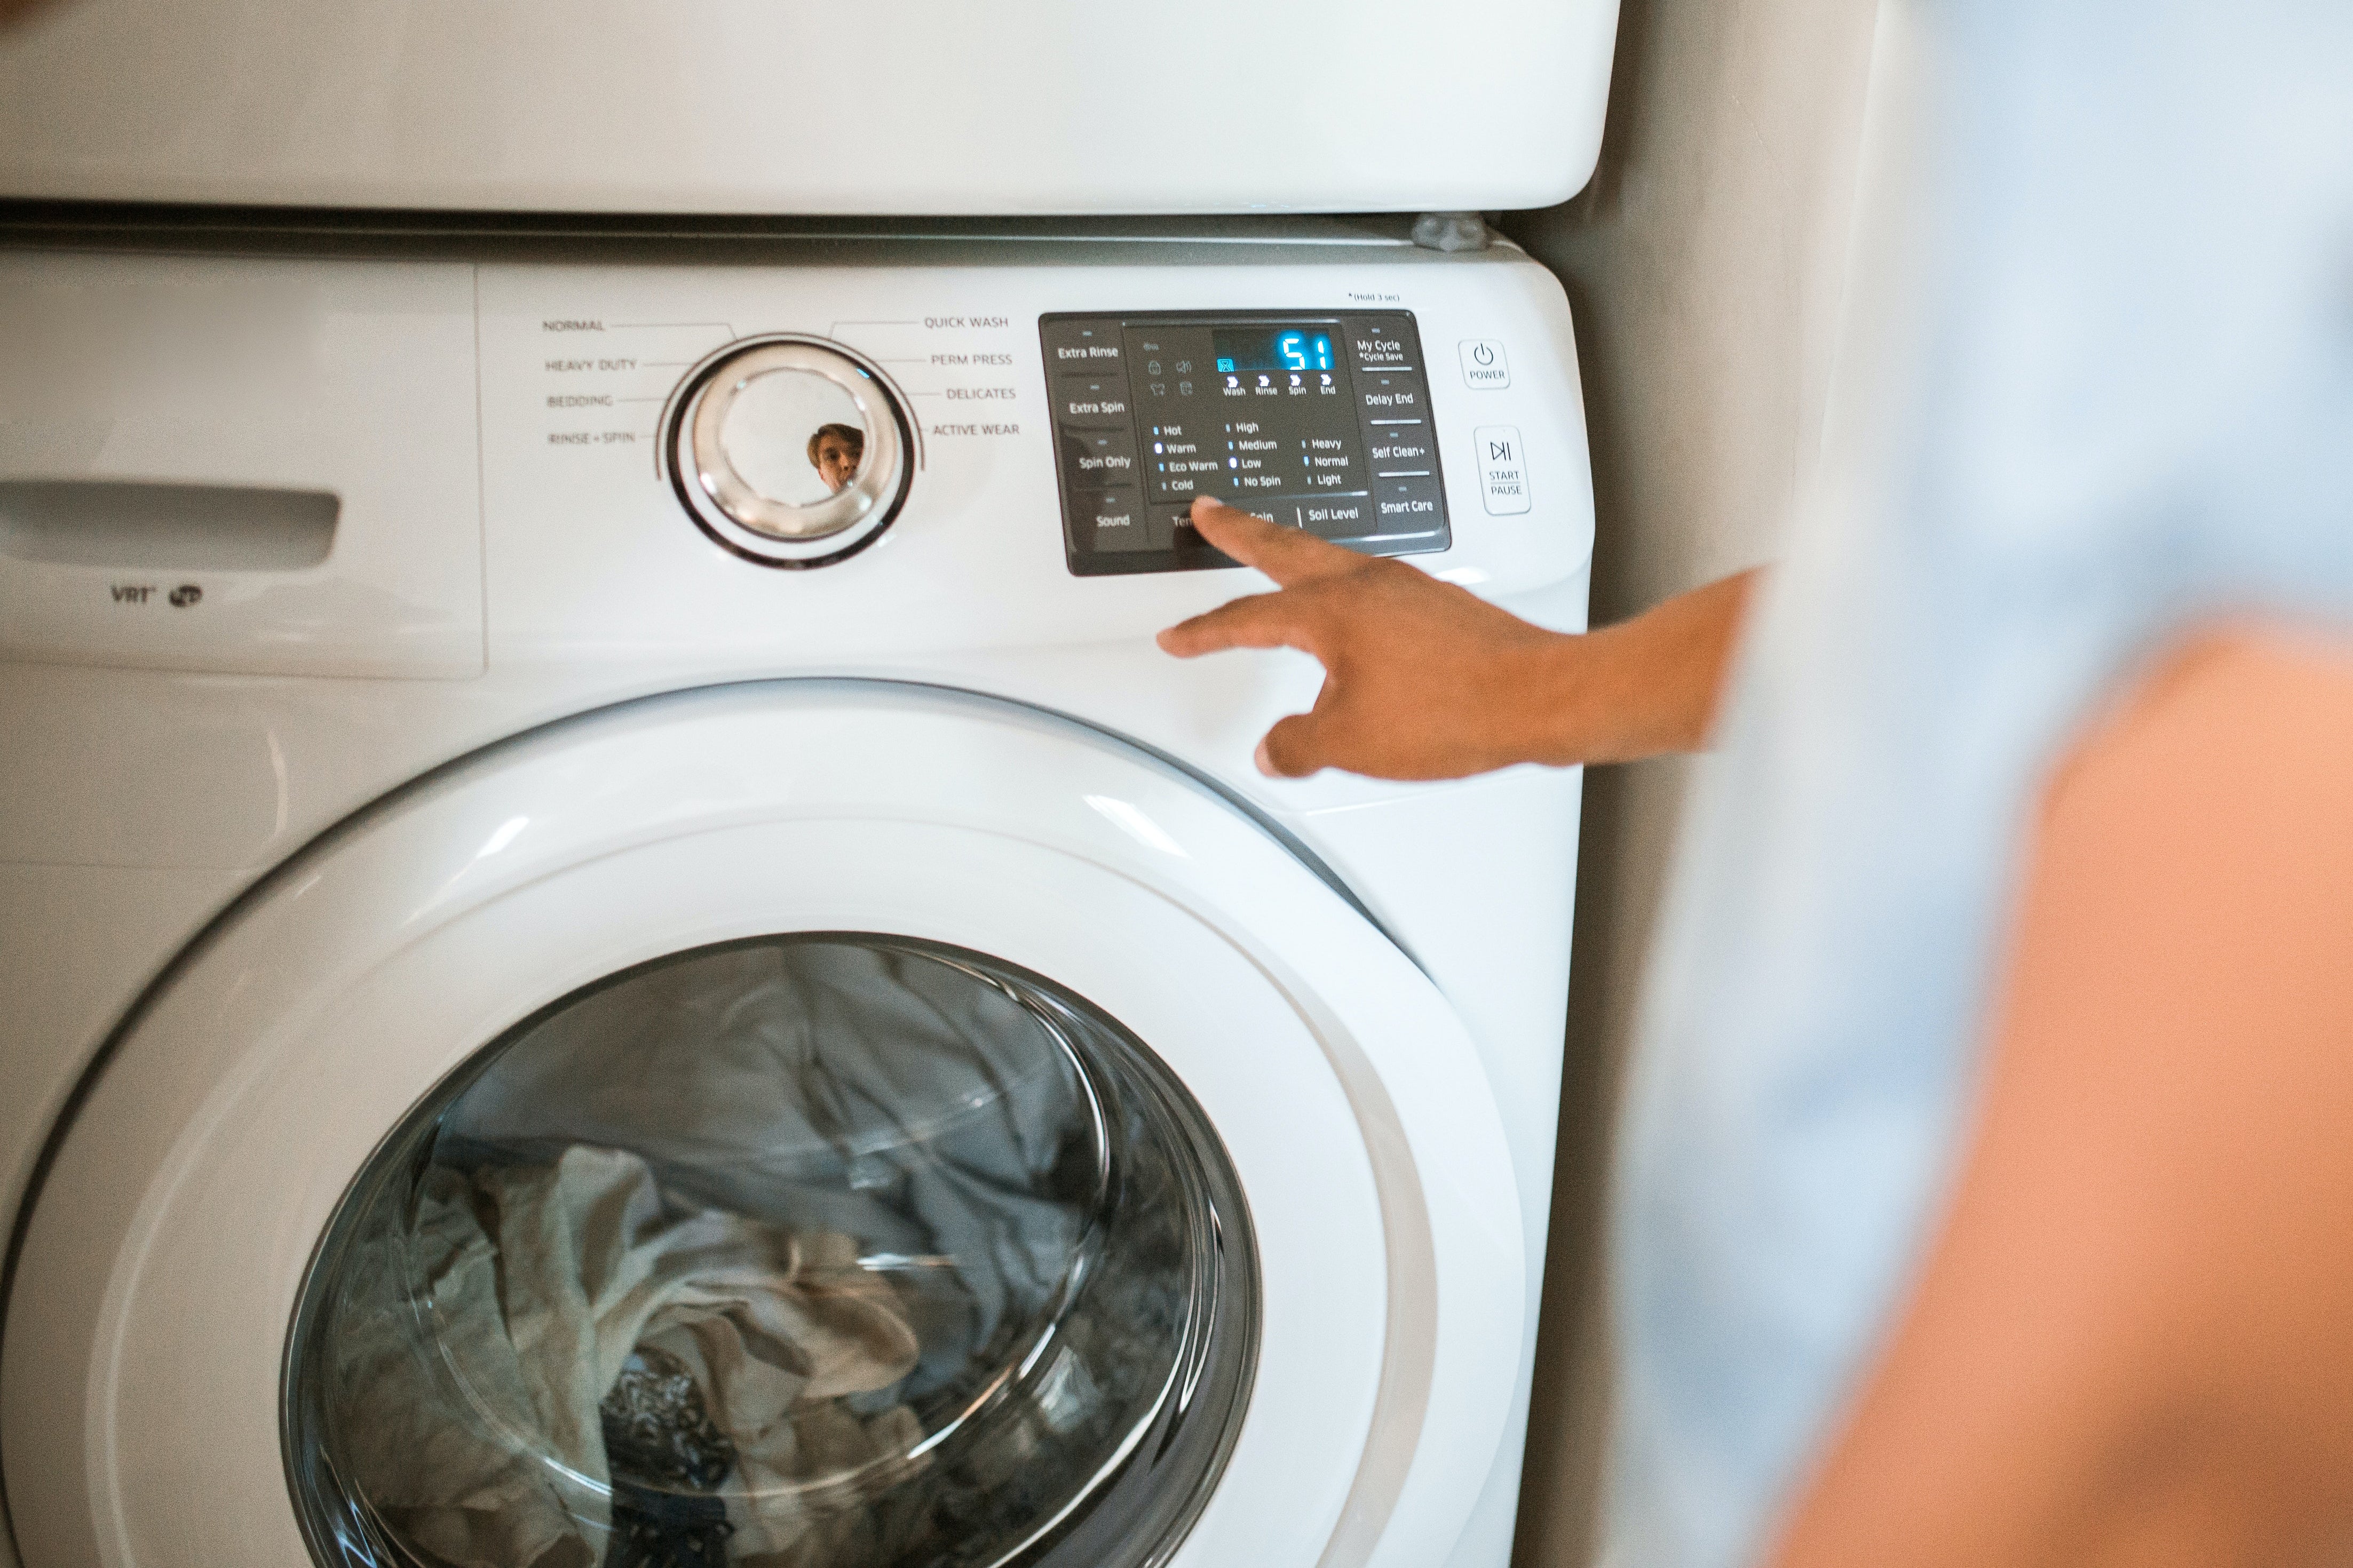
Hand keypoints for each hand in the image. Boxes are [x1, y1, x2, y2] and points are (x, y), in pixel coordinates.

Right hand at [1155, 498, 1754, 779]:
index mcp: (1331, 610)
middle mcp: (1368, 583)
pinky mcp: (1440, 606)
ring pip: (1332, 560)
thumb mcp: (1351, 742)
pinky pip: (1373, 587)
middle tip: (1212, 512)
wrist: (1541, 698)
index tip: (1179, 636)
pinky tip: (1352, 617)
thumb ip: (1299, 745)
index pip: (1247, 617)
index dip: (1205, 630)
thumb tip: (1276, 749)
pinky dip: (1343, 591)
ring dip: (1295, 556)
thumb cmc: (1456, 709)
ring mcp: (1408, 588)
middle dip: (1242, 531)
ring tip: (1276, 558)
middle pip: (1287, 548)